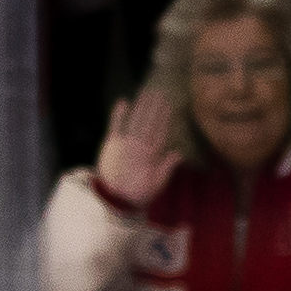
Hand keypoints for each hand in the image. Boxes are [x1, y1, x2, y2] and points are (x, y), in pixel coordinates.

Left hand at [92, 87, 180, 209]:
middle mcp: (139, 145)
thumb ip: (167, 167)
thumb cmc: (138, 193)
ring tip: (146, 93)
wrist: (114, 198)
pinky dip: (118, 114)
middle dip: (154, 107)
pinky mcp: (111, 143)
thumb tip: (179, 153)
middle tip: (159, 92)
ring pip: (136, 120)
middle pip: (149, 122)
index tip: (169, 105)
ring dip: (141, 106)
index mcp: (152, 155)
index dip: (165, 118)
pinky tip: (123, 102)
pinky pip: (115, 126)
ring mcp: (125, 142)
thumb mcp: (157, 184)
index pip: (161, 132)